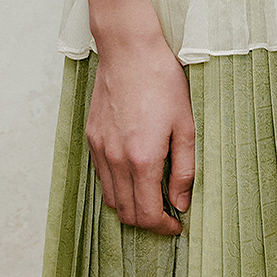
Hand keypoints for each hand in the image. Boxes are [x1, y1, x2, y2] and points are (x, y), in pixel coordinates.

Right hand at [86, 32, 195, 234]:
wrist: (130, 49)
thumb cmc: (162, 82)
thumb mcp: (185, 125)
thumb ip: (184, 169)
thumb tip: (181, 202)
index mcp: (141, 159)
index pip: (146, 215)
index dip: (163, 227)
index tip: (176, 223)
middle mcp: (115, 159)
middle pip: (126, 213)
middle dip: (147, 220)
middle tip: (166, 211)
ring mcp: (100, 149)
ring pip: (110, 198)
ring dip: (130, 204)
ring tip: (151, 193)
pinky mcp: (91, 137)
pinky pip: (101, 176)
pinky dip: (117, 184)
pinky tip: (134, 171)